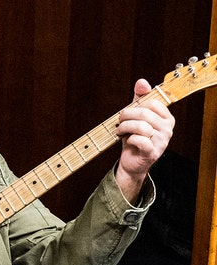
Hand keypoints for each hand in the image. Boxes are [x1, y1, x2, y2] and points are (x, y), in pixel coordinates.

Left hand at [115, 79, 174, 202]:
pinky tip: (127, 140)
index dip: (135, 106)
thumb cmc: (134, 136)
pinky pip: (140, 140)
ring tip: (120, 131)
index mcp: (166, 118)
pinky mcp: (152, 153)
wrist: (132, 161)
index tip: (127, 113)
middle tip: (119, 121)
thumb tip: (142, 81)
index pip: (153, 103)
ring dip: (125, 127)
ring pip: (141, 126)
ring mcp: (162, 142)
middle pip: (145, 114)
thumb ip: (140, 98)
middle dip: (126, 116)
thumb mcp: (136, 116)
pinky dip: (129, 139)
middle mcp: (168, 129)